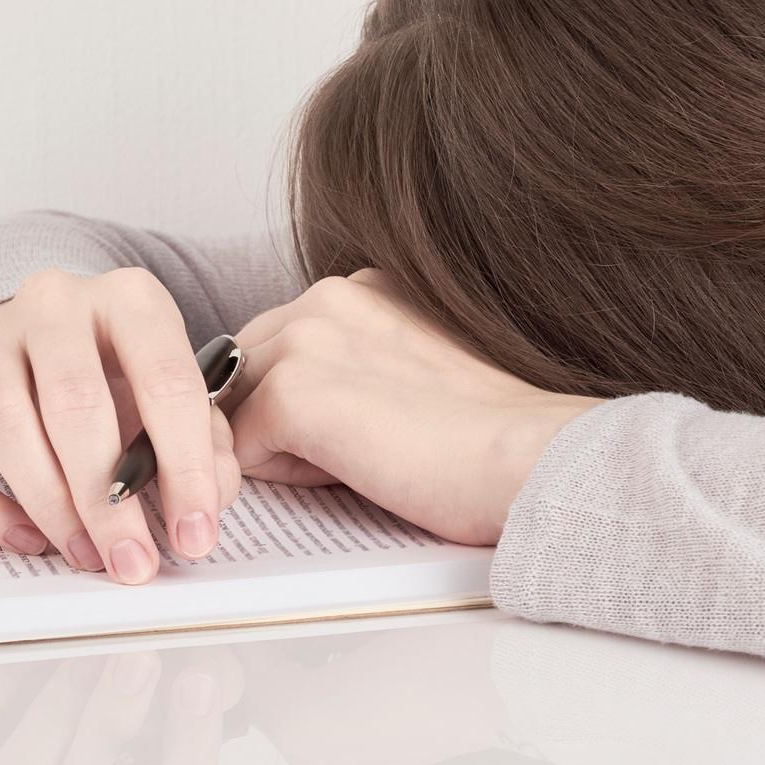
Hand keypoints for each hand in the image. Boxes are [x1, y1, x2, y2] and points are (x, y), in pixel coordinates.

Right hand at [0, 267, 242, 583]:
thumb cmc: (122, 373)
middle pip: (74, 403)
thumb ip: (205, 445)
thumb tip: (202, 509)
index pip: (166, 381)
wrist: (48, 335)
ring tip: (83, 553)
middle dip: (106, 500)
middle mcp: (55, 303)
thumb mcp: (176, 394)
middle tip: (130, 562)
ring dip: (47, 503)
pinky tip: (25, 536)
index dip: (185, 467)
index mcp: (130, 299)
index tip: (194, 534)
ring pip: (3, 422)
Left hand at [0, 647, 241, 764]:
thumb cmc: (144, 656)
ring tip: (80, 647)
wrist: (70, 637)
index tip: (202, 677)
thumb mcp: (193, 659)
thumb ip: (212, 669)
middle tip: (138, 655)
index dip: (189, 745)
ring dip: (49, 713)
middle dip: (111, 726)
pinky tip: (19, 643)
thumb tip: (211, 668)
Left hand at [227, 270, 600, 544]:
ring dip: (279, 444)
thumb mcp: (411, 368)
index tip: (367, 425)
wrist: (527, 457)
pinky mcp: (293, 394)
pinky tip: (353, 472)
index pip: (279, 342)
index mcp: (362, 288)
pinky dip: (283, 476)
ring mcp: (306, 340)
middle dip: (277, 415)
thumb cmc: (488, 436)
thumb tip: (289, 406)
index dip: (305, 398)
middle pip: (244, 369)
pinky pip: (241, 451)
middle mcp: (328, 296)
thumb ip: (350, 364)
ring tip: (359, 457)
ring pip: (237, 406)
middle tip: (361, 448)